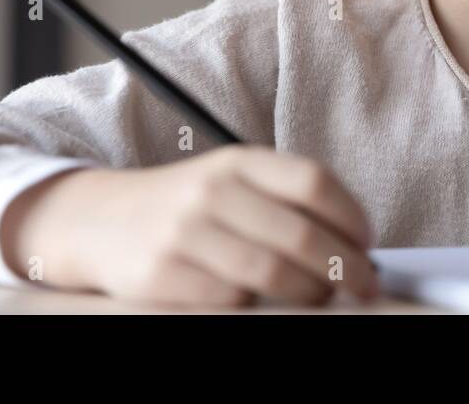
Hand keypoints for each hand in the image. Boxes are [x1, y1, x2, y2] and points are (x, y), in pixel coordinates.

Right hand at [0, 145, 380, 308]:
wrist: (99, 220)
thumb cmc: (186, 205)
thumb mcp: (231, 180)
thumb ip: (285, 199)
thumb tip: (355, 241)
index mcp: (238, 161)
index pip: (313, 182)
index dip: (352, 216)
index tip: (369, 242)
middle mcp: (212, 191)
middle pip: (300, 236)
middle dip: (345, 267)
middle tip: (363, 284)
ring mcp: (185, 234)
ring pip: (271, 276)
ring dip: (309, 294)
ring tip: (321, 296)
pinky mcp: (162, 275)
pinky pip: (231, 302)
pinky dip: (256, 307)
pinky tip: (260, 301)